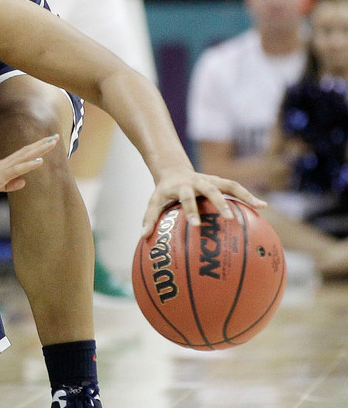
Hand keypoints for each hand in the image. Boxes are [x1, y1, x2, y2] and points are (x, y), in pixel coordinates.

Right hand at [0, 134, 57, 210]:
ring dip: (38, 150)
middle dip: (41, 145)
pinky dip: (28, 165)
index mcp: (0, 168)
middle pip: (24, 152)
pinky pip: (15, 170)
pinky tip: (39, 161)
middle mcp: (0, 165)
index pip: (21, 156)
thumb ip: (7, 185)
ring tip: (52, 143)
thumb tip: (22, 181)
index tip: (48, 143)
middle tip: (57, 136)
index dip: (35, 149)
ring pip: (22, 157)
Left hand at [140, 169, 265, 239]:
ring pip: (229, 185)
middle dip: (220, 203)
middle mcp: (198, 181)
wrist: (174, 170)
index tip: (196, 225)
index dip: (191, 210)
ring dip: (244, 195)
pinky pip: (236, 188)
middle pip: (211, 189)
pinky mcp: (221, 182)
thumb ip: (150, 217)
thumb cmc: (164, 191)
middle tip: (228, 218)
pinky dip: (249, 196)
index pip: (186, 197)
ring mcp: (212, 180)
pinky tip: (262, 207)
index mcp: (182, 186)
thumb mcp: (155, 200)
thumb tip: (143, 237)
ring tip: (259, 207)